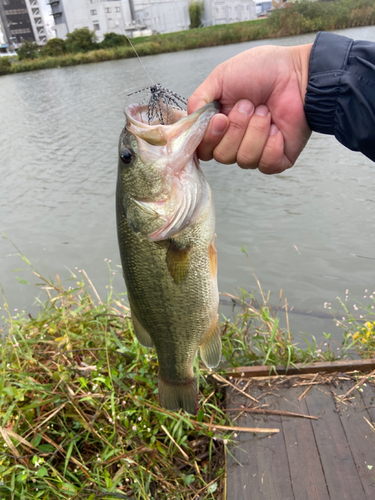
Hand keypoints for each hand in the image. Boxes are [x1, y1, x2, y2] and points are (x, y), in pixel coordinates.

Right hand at [187, 44, 312, 173]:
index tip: (220, 118)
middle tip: (250, 105)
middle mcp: (234, 143)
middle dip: (237, 128)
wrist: (297, 72)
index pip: (202, 150)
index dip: (209, 138)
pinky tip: (277, 127)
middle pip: (222, 157)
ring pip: (244, 159)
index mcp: (218, 127)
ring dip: (256, 131)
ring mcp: (255, 152)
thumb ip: (198, 100)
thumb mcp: (220, 78)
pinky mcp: (276, 160)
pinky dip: (272, 143)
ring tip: (266, 111)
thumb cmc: (261, 70)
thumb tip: (188, 123)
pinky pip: (266, 164)